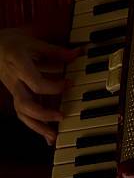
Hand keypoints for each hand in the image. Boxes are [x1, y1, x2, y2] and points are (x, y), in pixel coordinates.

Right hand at [0, 28, 79, 144]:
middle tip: (61, 116)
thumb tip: (77, 53)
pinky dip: (35, 125)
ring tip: (53, 137)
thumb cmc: (11, 42)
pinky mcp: (15, 96)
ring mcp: (13, 91)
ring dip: (38, 126)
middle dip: (43, 114)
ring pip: (21, 113)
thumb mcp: (33, 41)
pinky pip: (22, 113)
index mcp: (18, 66)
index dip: (54, 87)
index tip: (70, 84)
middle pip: (24, 104)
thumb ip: (55, 50)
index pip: (36, 84)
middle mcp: (14, 81)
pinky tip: (47, 135)